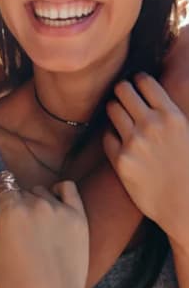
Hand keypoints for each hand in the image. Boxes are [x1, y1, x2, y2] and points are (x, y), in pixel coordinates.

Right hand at [0, 180, 87, 287]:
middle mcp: (36, 204)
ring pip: (42, 192)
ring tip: (36, 225)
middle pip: (22, 190)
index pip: (3, 182)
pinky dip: (60, 191)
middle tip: (16, 224)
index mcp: (12, 210)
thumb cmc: (14, 283)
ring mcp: (59, 209)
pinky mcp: (79, 218)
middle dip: (16, 201)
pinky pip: (69, 188)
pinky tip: (55, 203)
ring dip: (36, 201)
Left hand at [105, 73, 188, 247]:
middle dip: (122, 90)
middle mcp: (152, 126)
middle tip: (124, 96)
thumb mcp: (188, 133)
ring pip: (111, 108)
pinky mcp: (120, 160)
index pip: (144, 81)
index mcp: (173, 116)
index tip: (136, 83)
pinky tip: (120, 139)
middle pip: (122, 89)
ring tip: (121, 115)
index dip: (138, 79)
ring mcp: (134, 142)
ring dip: (114, 109)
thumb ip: (170, 112)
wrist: (185, 207)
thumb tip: (153, 94)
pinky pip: (106, 135)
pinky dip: (111, 134)